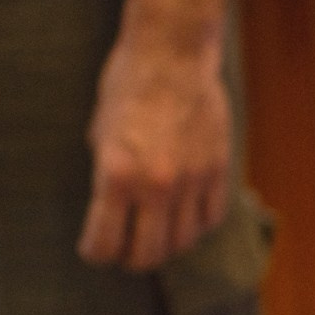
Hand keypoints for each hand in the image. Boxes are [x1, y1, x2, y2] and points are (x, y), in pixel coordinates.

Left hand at [80, 34, 232, 270]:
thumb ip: (108, 176)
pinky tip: (186, 216)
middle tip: (126, 253)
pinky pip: (211, 217)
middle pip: (148, 254)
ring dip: (167, 245)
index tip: (95, 250)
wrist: (172, 54)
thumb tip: (114, 209)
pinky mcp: (219, 170)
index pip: (105, 242)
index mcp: (116, 175)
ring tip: (158, 236)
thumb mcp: (100, 133)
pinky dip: (197, 225)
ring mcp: (192, 180)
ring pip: (183, 241)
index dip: (96, 253)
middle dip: (132, 260)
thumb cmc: (127, 85)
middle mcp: (156, 185)